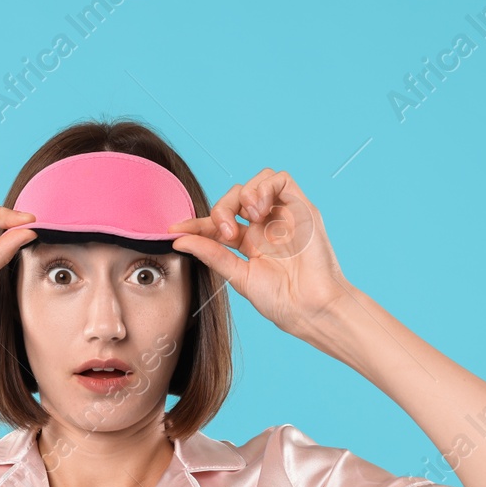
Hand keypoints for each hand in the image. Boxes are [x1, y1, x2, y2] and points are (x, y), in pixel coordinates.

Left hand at [167, 169, 352, 338]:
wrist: (310, 308)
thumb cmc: (281, 301)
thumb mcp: (238, 276)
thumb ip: (211, 255)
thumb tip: (179, 241)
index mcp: (249, 244)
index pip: (217, 223)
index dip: (195, 223)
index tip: (175, 229)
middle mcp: (265, 227)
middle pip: (233, 198)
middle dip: (222, 209)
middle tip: (226, 232)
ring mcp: (282, 216)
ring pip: (255, 183)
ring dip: (243, 195)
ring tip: (247, 218)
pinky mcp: (301, 207)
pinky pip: (280, 179)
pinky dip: (263, 186)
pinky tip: (259, 209)